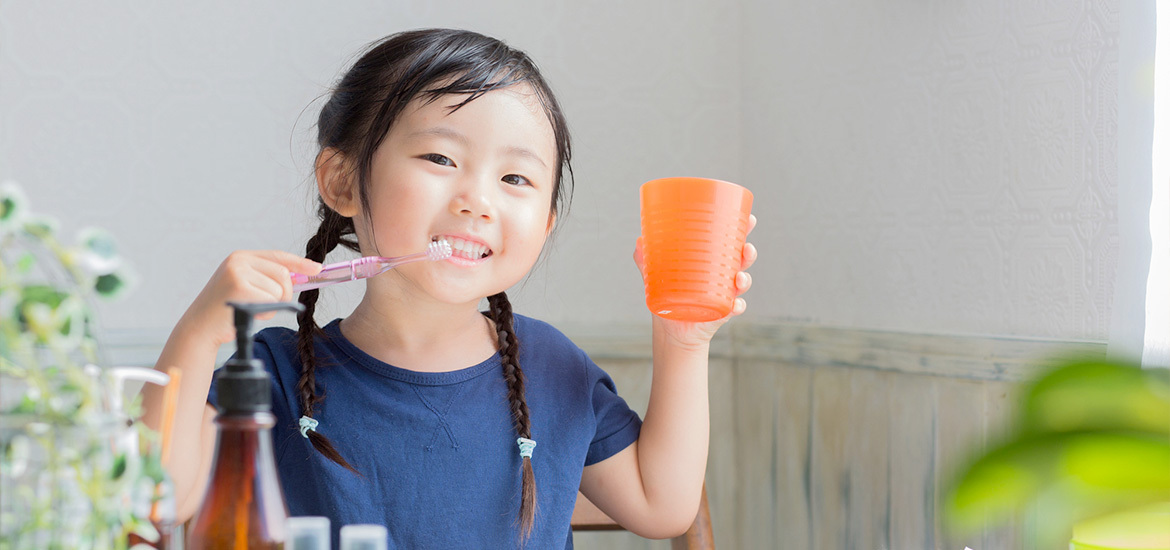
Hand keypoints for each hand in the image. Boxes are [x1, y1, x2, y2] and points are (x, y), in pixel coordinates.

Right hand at [178, 250, 321, 347]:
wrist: (200, 328)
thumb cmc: (226, 310)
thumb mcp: (246, 287)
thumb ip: (268, 279)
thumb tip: (302, 276)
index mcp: (240, 257)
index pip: (278, 256)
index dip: (300, 263)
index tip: (317, 268)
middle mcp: (238, 260)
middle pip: (283, 273)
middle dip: (284, 293)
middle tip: (268, 306)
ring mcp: (238, 272)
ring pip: (279, 289)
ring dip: (271, 306)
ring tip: (250, 309)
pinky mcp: (240, 287)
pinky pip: (271, 301)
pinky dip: (265, 313)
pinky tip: (248, 314)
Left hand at [633, 214, 757, 348]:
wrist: (671, 330)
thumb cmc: (668, 297)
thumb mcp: (656, 276)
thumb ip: (646, 260)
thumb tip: (639, 242)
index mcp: (712, 261)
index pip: (730, 242)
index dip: (743, 230)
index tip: (750, 219)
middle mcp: (722, 276)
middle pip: (742, 260)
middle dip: (748, 252)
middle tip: (746, 248)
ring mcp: (724, 295)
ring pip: (742, 283)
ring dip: (745, 279)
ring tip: (739, 278)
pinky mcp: (721, 313)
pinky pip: (735, 309)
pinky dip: (737, 307)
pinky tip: (735, 305)